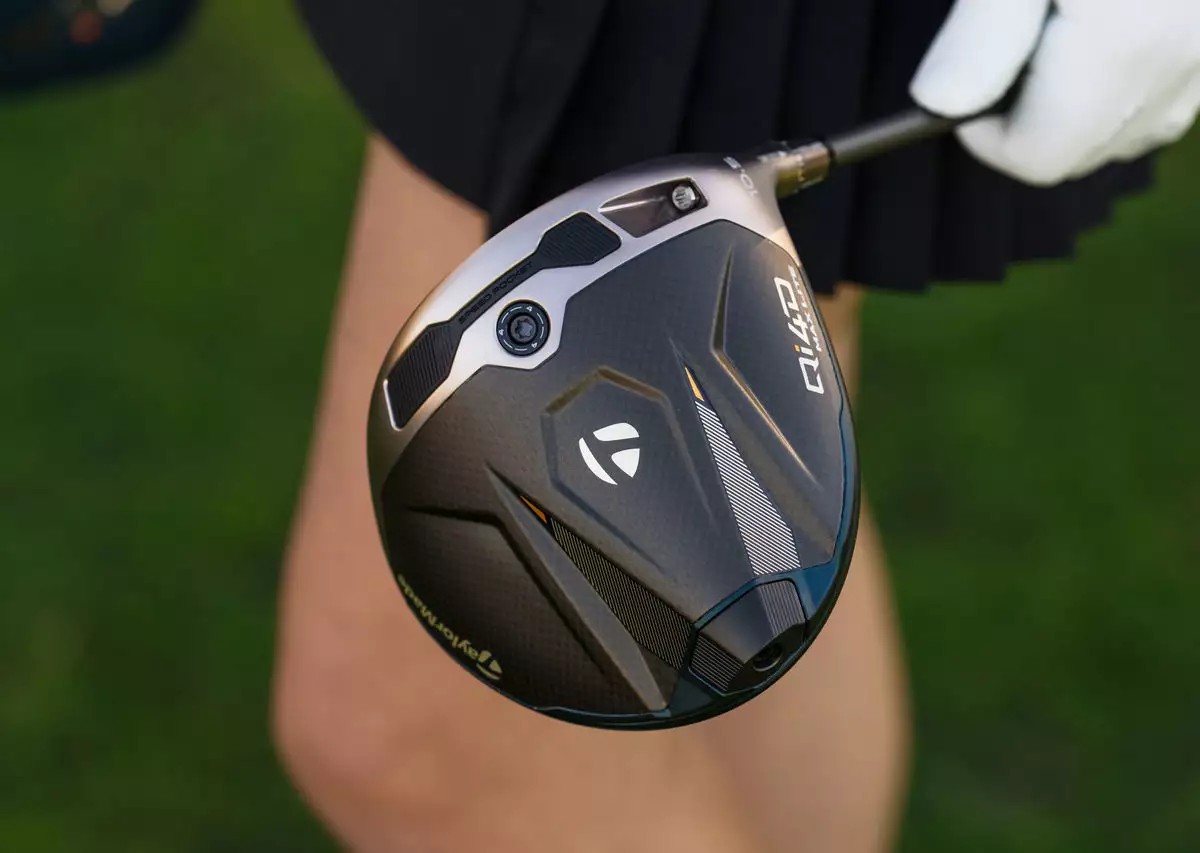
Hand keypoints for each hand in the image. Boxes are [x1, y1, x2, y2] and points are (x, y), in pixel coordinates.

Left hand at [910, 0, 1199, 185]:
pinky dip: (1126, 82)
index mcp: (1120, 47)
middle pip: (1082, 153)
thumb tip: (941, 106)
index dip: (986, 136)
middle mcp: (1180, 61)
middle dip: (1030, 122)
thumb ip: (979, 38)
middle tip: (1007, 46)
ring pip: (1129, 130)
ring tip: (1056, 26)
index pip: (1038, 160)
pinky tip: (1097, 26)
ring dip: (1077, 107)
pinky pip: (1170, 92)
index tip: (964, 88)